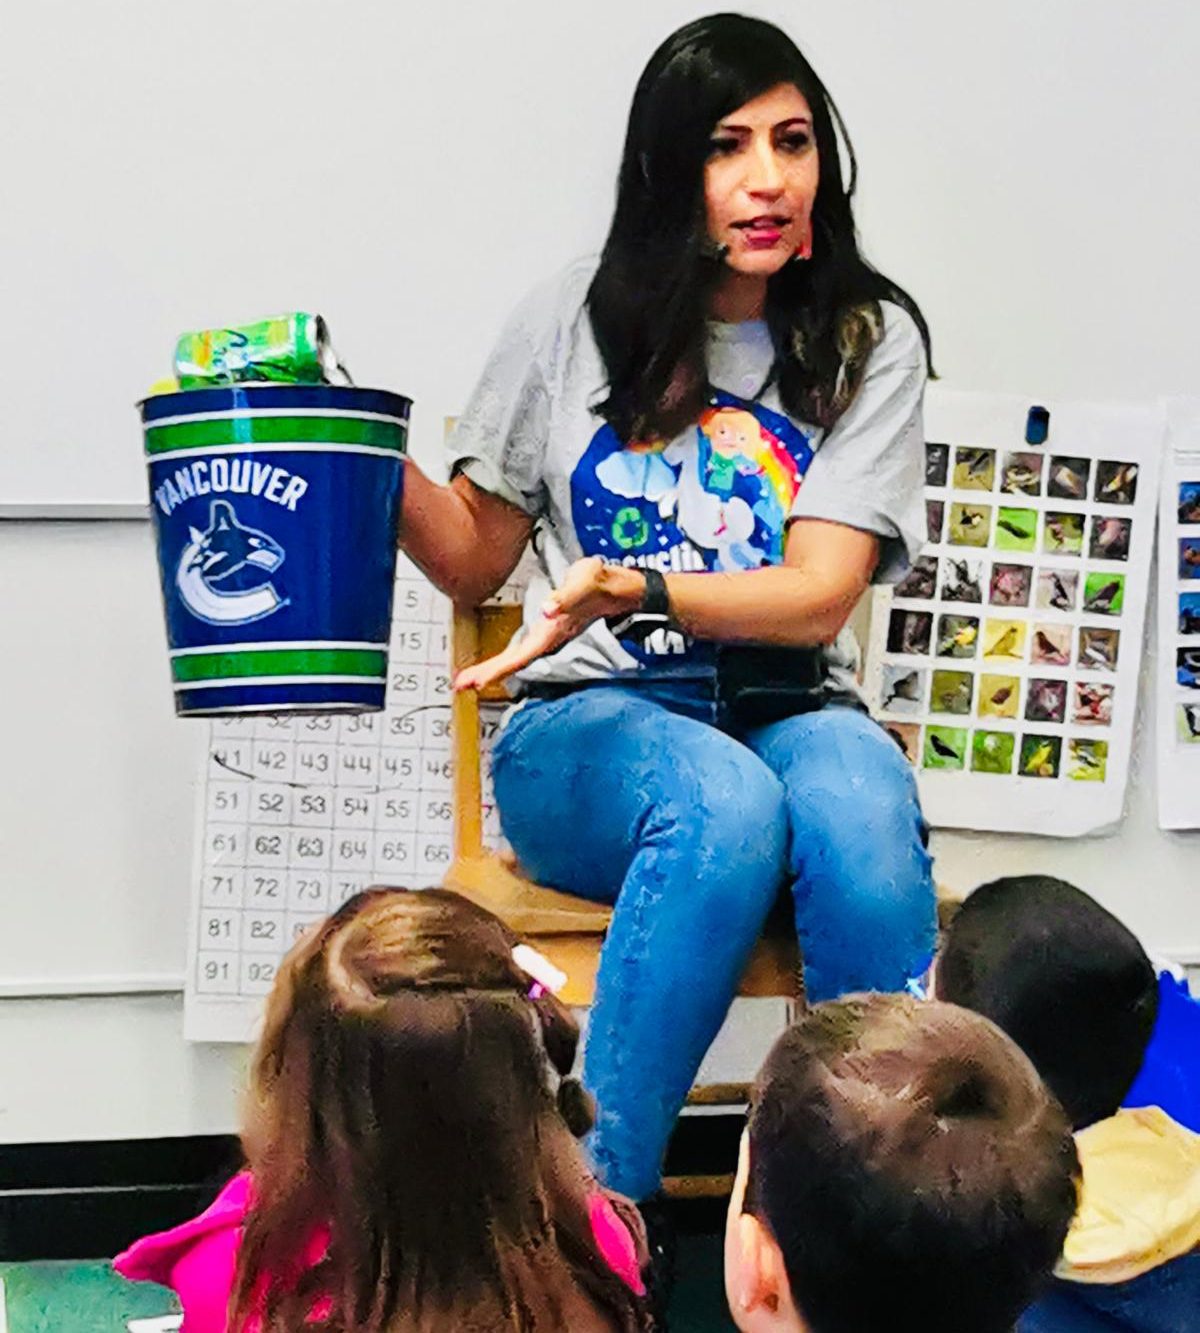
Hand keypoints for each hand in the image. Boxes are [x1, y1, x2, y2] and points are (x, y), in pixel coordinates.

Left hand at [454, 558, 644, 691]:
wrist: (614, 588)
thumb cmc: (597, 584)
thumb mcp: (583, 583)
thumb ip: (565, 597)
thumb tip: (547, 609)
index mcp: (553, 632)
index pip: (521, 657)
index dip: (498, 669)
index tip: (477, 681)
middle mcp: (548, 640)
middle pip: (514, 663)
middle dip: (487, 674)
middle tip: (460, 685)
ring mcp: (547, 638)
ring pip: (516, 660)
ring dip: (493, 670)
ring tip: (469, 679)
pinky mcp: (545, 632)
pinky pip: (519, 652)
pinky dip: (502, 660)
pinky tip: (494, 663)